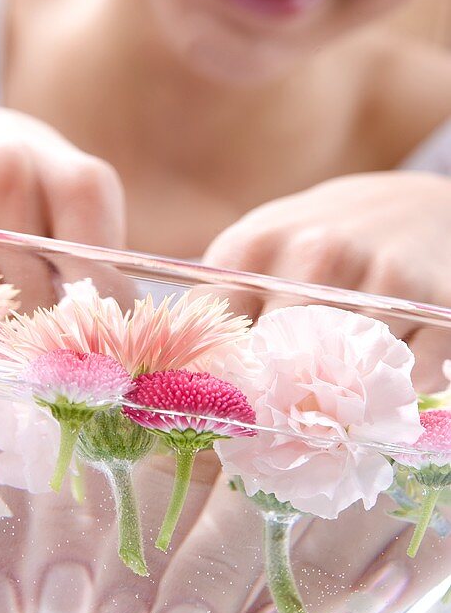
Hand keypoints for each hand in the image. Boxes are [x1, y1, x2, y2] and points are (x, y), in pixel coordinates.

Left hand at [202, 170, 450, 391]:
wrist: (417, 204)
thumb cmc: (321, 238)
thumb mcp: (260, 251)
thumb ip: (224, 306)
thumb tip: (187, 381)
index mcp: (254, 248)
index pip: (219, 337)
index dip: (224, 381)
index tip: (231, 406)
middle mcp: (316, 255)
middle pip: (281, 369)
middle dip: (284, 398)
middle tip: (294, 408)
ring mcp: (381, 277)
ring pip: (347, 380)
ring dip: (349, 391)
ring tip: (350, 370)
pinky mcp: (438, 303)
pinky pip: (413, 377)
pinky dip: (404, 382)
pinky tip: (398, 353)